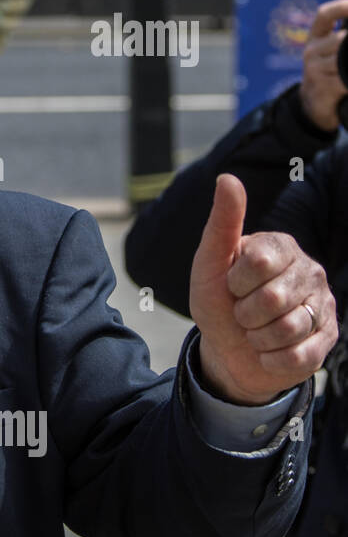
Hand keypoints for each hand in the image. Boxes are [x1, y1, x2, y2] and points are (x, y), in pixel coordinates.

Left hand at [190, 175, 337, 404]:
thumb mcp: (209, 263)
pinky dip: (271, 358)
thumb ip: (222, 222)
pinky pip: (298, 355)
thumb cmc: (218, 300)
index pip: (258, 262)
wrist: (227, 349)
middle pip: (273, 299)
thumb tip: (227, 178)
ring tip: (255, 330)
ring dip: (257, 337)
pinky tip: (268, 350)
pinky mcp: (327, 339)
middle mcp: (309, 271)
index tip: (232, 284)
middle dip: (245, 313)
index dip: (235, 282)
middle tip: (242, 312)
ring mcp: (323, 305)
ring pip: (288, 329)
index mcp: (281, 246)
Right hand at [298, 0, 347, 130]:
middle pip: (341, 38)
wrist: (313, 106)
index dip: (342, 6)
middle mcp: (311, 51)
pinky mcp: (321, 86)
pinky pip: (344, 79)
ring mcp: (313, 69)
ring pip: (343, 58)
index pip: (325, 14)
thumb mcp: (332, 52)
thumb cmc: (329, 74)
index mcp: (315, 38)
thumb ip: (344, 39)